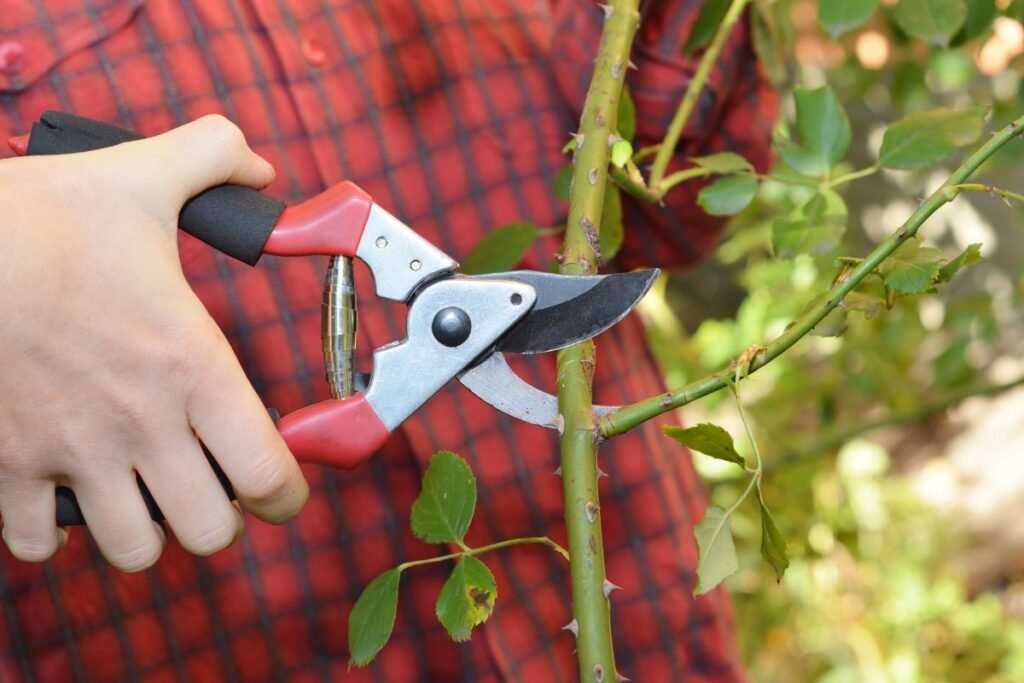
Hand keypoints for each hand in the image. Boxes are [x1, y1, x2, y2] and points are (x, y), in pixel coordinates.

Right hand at [0, 115, 308, 570]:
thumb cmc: (39, 219)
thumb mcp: (141, 175)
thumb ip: (215, 159)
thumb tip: (258, 168)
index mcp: (192, 368)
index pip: (269, 475)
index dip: (287, 494)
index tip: (281, 487)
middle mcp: (142, 424)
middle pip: (209, 531)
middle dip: (218, 517)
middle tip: (209, 484)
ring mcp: (72, 453)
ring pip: (134, 550)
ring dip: (146, 531)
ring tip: (143, 494)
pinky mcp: (7, 465)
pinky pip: (38, 543)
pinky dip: (54, 532)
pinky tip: (64, 492)